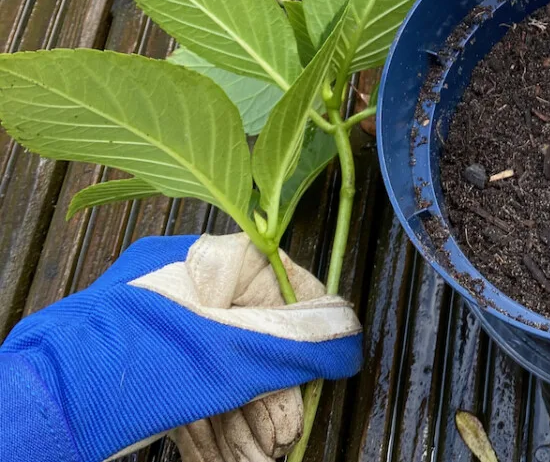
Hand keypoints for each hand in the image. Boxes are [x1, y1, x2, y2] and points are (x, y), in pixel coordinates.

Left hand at [0, 233, 360, 461]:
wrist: (45, 408)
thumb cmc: (128, 367)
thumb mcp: (231, 356)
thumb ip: (298, 346)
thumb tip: (350, 338)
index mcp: (209, 260)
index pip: (284, 284)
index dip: (312, 332)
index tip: (329, 368)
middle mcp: (186, 285)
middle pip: (255, 338)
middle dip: (273, 398)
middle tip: (285, 438)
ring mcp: (161, 324)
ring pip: (224, 371)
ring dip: (247, 420)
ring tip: (259, 457)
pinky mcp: (144, 363)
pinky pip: (193, 389)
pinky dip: (214, 424)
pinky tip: (227, 457)